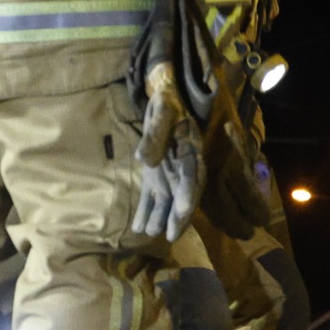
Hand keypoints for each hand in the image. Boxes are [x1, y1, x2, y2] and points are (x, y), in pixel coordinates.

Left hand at [128, 64, 204, 244]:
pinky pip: (151, 194)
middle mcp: (182, 166)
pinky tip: (137, 226)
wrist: (164, 93)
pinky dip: (145, 209)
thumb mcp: (162, 111)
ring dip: (158, 217)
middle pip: (182, 195)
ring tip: (148, 234)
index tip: (182, 212)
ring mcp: (168, 171)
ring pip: (165, 199)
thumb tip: (144, 160)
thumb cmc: (167, 101)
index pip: (191, 177)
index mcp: (191, 151)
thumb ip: (154, 135)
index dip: (188, 196)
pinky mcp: (155, 173)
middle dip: (176, 216)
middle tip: (169, 235)